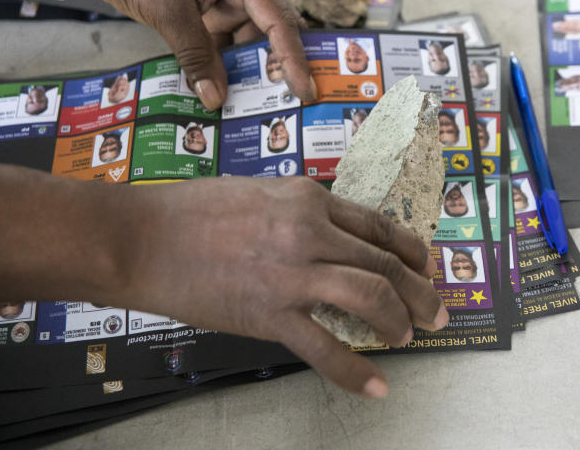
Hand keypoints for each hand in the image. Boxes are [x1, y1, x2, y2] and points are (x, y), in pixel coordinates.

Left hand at [45, 0, 315, 109]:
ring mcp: (226, 0)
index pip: (281, 23)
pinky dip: (223, 67)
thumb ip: (196, 56)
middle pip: (273, 34)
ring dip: (247, 73)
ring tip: (249, 108)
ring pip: (248, 44)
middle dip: (277, 70)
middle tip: (287, 107)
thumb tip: (216, 99)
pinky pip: (224, 45)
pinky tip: (220, 92)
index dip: (294, 60)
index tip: (305, 92)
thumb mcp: (168, 11)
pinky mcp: (208, 12)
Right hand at [119, 176, 448, 396]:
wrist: (141, 236)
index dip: (411, 249)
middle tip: (438, 310)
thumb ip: (301, 212)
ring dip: (401, 320)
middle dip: (421, 290)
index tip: (426, 265)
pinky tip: (376, 385)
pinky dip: (356, 369)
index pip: (378, 225)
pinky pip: (325, 346)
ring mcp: (293, 272)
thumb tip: (331, 234)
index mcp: (308, 199)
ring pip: (371, 296)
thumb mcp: (260, 193)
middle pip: (386, 261)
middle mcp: (310, 230)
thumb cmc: (192, 212)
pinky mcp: (270, 312)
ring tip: (411, 337)